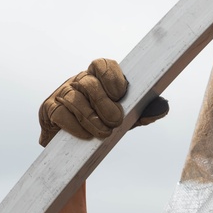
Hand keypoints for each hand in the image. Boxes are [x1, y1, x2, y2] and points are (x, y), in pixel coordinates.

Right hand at [38, 58, 167, 145]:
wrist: (75, 147)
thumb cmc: (103, 124)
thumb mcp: (127, 119)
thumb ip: (143, 112)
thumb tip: (163, 107)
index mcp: (98, 77)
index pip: (102, 65)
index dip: (111, 77)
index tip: (119, 94)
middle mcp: (79, 81)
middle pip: (88, 83)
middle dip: (103, 103)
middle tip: (115, 121)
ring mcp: (62, 93)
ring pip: (74, 99)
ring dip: (90, 118)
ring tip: (103, 133)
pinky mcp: (48, 109)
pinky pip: (60, 113)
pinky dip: (74, 126)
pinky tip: (86, 135)